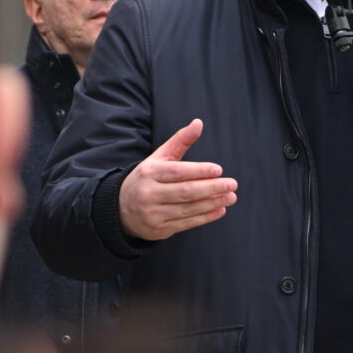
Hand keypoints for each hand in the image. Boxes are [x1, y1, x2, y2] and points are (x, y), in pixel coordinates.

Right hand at [119, 119, 237, 240]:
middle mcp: (149, 193)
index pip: (178, 172)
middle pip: (185, 192)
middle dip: (212, 188)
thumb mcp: (159, 158)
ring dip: (212, 203)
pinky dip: (205, 217)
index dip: (199, 171)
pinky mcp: (159, 229)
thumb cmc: (147, 178)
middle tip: (232, 184)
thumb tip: (198, 123)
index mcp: (149, 172)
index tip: (219, 170)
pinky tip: (220, 209)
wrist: (121, 208)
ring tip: (230, 197)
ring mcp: (153, 213)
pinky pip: (187, 223)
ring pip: (188, 208)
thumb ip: (180, 141)